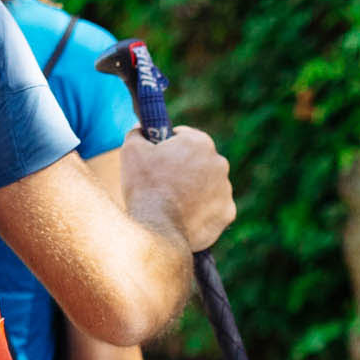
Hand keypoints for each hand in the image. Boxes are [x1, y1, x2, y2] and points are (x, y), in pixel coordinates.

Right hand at [122, 122, 233, 257]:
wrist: (157, 229)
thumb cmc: (144, 187)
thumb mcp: (131, 150)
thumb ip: (138, 133)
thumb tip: (141, 129)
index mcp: (199, 142)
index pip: (184, 137)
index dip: (168, 147)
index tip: (158, 159)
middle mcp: (219, 162)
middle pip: (199, 161)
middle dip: (184, 168)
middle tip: (163, 183)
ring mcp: (226, 189)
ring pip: (208, 185)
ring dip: (195, 190)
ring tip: (173, 203)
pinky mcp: (227, 213)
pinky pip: (214, 208)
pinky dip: (202, 211)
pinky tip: (185, 217)